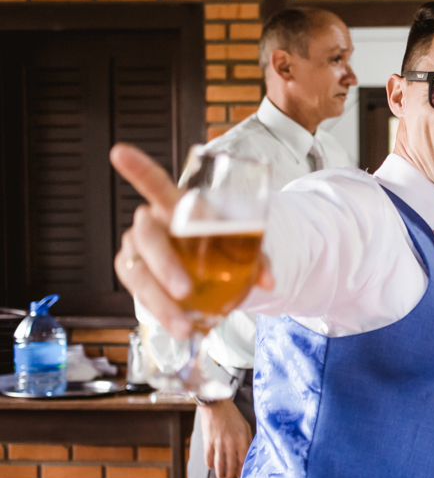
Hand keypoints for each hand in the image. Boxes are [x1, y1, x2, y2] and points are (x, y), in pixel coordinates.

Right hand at [110, 144, 273, 339]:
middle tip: (185, 291)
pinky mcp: (136, 274)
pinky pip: (138, 292)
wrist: (213, 266)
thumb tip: (268, 280)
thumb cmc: (221, 245)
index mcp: (178, 207)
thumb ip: (258, 258)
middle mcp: (153, 225)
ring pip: (137, 272)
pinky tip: (178, 324)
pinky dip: (159, 311)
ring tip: (184, 325)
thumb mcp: (244, 247)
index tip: (120, 152)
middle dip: (164, 265)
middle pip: (146, 236)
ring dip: (159, 301)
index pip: (155, 183)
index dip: (138, 169)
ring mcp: (139, 251)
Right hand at [199, 398, 252, 477]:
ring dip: (220, 473)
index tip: (241, 476)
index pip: (243, 460)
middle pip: (231, 465)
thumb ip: (248, 440)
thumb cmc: (233, 415)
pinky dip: (210, 464)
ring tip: (222, 477)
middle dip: (231, 475)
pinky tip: (211, 466)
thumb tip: (249, 454)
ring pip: (220, 465)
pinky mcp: (208, 442)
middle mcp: (231, 443)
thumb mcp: (246, 426)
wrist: (216, 405)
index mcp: (242, 439)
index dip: (242, 471)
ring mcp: (219, 444)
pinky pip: (208, 458)